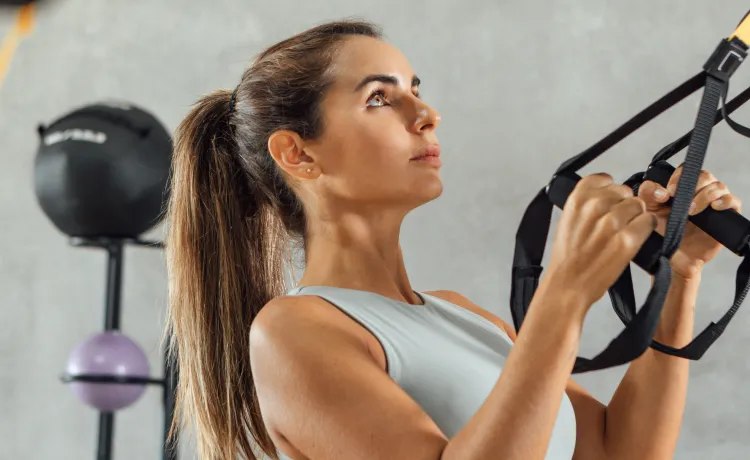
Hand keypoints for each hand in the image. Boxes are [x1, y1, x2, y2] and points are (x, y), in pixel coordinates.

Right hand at [544, 173, 656, 312]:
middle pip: (624, 191)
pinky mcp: (628, 239)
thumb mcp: (567, 221)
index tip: (608, 202)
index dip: (609, 190)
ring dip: (635, 217)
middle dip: (623, 205)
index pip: (604, 179)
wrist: (568, 285)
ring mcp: (612, 222)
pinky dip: (645, 229)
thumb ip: (585, 204)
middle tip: (615, 224)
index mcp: (577, 199)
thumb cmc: (567, 257)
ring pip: (638, 205)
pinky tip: (634, 239)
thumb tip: (606, 194)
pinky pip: (648, 221)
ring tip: (623, 233)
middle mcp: (594, 207)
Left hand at [637, 165, 742, 279]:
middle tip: (679, 199)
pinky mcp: (726, 217)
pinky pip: (733, 201)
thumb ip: (648, 195)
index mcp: (681, 189)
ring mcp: (714, 204)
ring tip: (692, 211)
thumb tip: (662, 191)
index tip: (670, 191)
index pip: (686, 171)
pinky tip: (716, 206)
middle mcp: (699, 193)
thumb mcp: (648, 212)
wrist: (672, 258)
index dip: (679, 176)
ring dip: (705, 195)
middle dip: (693, 184)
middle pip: (705, 175)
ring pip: (719, 186)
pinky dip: (726, 201)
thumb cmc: (660, 235)